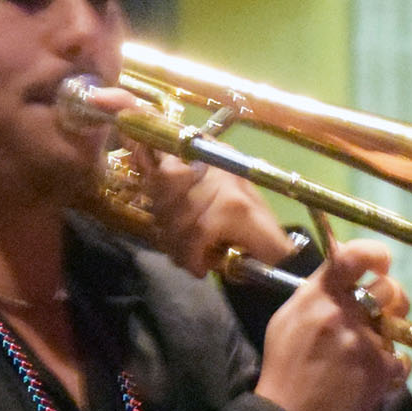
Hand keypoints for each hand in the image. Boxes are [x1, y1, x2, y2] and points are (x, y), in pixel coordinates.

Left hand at [133, 146, 292, 280]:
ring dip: (177, 244)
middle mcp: (220, 160)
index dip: (146, 152)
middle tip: (173, 243)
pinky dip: (193, 255)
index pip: (170, 143)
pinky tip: (200, 266)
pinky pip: (195, 232)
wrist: (278, 260)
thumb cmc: (238, 234)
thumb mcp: (201, 206)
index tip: (133, 154)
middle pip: (166, 178)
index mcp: (212, 153)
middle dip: (163, 218)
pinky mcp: (232, 207)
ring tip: (188, 258)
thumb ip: (174, 189)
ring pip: (178, 211)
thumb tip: (138, 165)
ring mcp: (226, 182)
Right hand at [254, 240, 411, 410]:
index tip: (382, 264)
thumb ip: (316, 294)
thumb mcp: (287, 320)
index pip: (353, 256)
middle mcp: (342, 312)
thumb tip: (344, 271)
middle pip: (388, 289)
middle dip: (392, 300)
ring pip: (397, 326)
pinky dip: (391, 369)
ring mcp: (364, 341)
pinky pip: (402, 359)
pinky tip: (373, 379)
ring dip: (389, 337)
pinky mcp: (380, 369)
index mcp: (317, 296)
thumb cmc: (285, 368)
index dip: (376, 254)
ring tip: (370, 353)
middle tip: (383, 314)